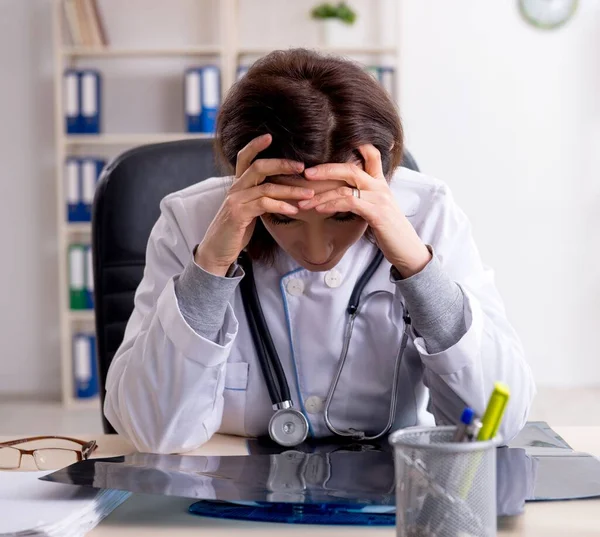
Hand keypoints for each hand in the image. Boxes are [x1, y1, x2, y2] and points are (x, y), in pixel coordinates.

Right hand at [195, 134, 313, 275]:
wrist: (217, 251)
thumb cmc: (236, 230)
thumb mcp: (250, 209)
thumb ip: (262, 197)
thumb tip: (284, 190)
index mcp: (239, 185)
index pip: (244, 158)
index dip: (255, 145)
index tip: (270, 136)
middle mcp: (235, 189)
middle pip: (258, 167)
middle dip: (282, 164)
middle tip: (302, 167)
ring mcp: (235, 201)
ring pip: (266, 187)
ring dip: (290, 190)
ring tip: (308, 194)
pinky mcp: (238, 214)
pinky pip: (263, 205)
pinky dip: (281, 206)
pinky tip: (293, 210)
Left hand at [298, 144, 430, 277]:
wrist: (407, 250)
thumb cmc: (390, 231)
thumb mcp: (378, 208)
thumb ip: (364, 197)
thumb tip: (345, 193)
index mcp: (380, 183)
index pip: (372, 155)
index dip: (357, 145)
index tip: (335, 145)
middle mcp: (380, 187)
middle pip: (351, 168)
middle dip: (326, 169)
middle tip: (307, 173)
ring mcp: (379, 199)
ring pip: (345, 188)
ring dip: (321, 195)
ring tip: (305, 202)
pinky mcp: (377, 213)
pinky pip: (349, 203)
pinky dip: (331, 205)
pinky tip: (319, 209)